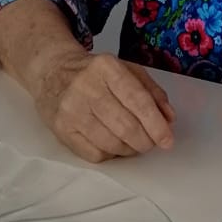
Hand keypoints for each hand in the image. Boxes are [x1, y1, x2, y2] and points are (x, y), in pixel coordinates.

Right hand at [32, 50, 174, 162]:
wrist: (52, 71)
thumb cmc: (95, 73)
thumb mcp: (126, 69)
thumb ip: (151, 91)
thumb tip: (168, 119)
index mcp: (106, 67)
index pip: (137, 100)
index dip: (156, 124)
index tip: (167, 140)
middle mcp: (86, 86)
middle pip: (125, 126)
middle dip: (145, 141)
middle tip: (150, 143)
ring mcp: (71, 109)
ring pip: (111, 144)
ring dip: (129, 150)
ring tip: (132, 143)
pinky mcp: (61, 129)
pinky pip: (95, 154)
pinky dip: (110, 155)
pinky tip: (112, 144)